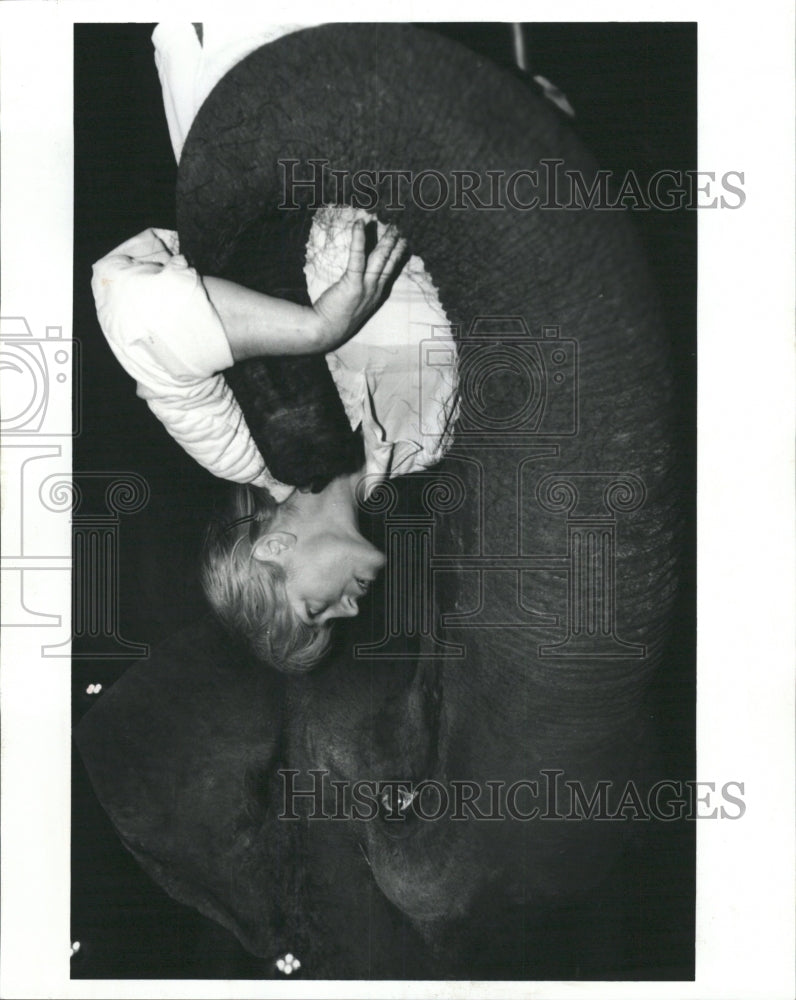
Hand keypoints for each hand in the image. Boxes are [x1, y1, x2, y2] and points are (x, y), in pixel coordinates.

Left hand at [311, 220, 406, 351]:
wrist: (326, 331)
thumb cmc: (337, 316)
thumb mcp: (355, 300)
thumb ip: (360, 285)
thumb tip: (360, 269)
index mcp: (377, 293)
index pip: (392, 269)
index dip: (398, 253)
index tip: (405, 239)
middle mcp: (376, 289)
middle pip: (390, 261)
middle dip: (397, 243)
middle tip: (403, 225)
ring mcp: (366, 287)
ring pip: (380, 259)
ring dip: (387, 240)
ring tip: (391, 223)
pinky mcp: (352, 284)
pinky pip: (357, 257)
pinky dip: (359, 239)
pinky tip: (359, 224)